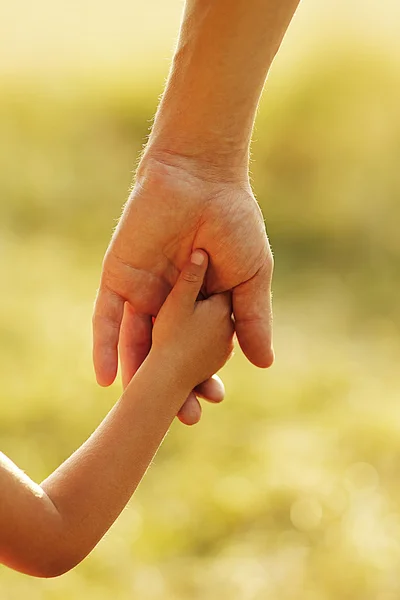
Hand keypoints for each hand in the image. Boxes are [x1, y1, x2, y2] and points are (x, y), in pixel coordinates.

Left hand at [93, 153, 273, 420]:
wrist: (201, 177)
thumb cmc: (234, 222)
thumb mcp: (251, 275)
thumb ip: (252, 318)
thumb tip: (264, 364)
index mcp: (202, 302)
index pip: (199, 349)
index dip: (204, 375)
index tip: (211, 401)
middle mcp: (171, 302)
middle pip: (166, 352)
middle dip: (172, 384)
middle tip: (182, 416)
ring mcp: (143, 291)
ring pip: (136, 341)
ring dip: (137, 373)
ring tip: (140, 406)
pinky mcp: (119, 277)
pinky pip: (106, 317)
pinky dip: (105, 346)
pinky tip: (106, 377)